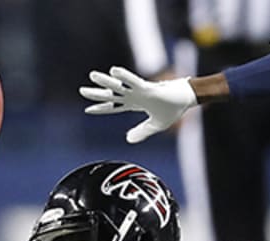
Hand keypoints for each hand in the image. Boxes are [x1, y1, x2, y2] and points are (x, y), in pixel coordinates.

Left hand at [79, 66, 197, 143]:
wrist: (188, 98)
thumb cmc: (174, 108)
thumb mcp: (156, 125)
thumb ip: (142, 132)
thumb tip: (127, 140)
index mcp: (136, 104)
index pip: (114, 106)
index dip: (102, 108)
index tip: (88, 110)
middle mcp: (135, 96)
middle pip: (112, 95)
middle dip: (97, 94)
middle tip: (81, 91)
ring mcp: (140, 91)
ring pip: (119, 86)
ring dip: (105, 82)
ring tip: (92, 76)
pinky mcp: (149, 88)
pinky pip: (134, 81)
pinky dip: (124, 76)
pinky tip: (114, 71)